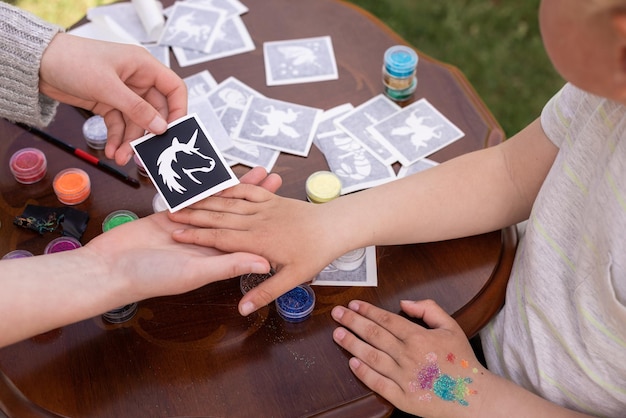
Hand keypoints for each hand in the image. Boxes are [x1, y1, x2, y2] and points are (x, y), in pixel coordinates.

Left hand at [39, 33, 186, 164]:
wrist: (38, 62)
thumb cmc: (73, 61)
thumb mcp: (108, 87)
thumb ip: (137, 109)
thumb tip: (161, 127)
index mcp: (143, 66)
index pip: (174, 88)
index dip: (178, 110)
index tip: (174, 131)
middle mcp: (137, 79)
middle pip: (155, 111)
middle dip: (147, 133)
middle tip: (144, 152)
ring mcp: (122, 92)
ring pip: (135, 122)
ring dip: (129, 141)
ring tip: (119, 157)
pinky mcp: (107, 102)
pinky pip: (119, 124)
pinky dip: (116, 138)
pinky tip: (111, 149)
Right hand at [88, 167, 281, 300]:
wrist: (110, 268)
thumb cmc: (151, 278)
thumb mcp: (194, 272)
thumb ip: (229, 264)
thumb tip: (265, 263)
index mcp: (216, 255)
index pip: (246, 235)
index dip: (265, 220)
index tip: (283, 206)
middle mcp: (206, 241)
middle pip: (237, 215)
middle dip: (256, 197)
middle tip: (274, 178)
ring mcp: (189, 227)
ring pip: (217, 203)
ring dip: (236, 188)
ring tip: (254, 172)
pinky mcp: (170, 216)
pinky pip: (192, 198)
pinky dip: (205, 186)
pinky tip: (218, 174)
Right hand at [169, 182, 344, 315]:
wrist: (337, 225)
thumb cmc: (316, 252)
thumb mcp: (292, 278)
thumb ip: (264, 291)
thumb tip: (245, 307)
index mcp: (257, 242)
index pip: (219, 239)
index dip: (196, 236)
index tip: (176, 233)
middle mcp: (257, 222)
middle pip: (219, 217)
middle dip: (194, 215)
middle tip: (173, 214)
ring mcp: (263, 207)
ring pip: (229, 202)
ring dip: (207, 199)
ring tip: (187, 198)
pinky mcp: (271, 199)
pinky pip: (247, 189)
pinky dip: (231, 186)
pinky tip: (219, 184)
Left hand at [331, 299, 486, 416]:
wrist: (472, 396)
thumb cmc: (461, 361)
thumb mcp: (451, 326)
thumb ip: (429, 309)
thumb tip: (404, 303)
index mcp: (419, 337)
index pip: (386, 319)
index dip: (367, 311)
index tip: (353, 305)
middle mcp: (409, 355)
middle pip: (374, 335)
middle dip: (352, 322)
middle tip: (337, 314)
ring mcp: (405, 377)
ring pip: (371, 357)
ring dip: (352, 344)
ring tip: (338, 334)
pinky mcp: (403, 398)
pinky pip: (378, 384)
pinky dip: (363, 373)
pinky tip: (352, 363)